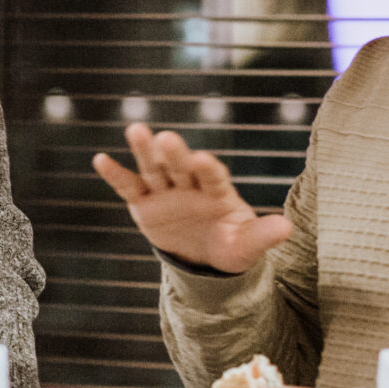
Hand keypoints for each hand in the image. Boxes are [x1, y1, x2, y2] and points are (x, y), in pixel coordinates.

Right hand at [91, 123, 293, 274]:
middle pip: (180, 166)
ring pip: (154, 169)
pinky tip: (100, 159)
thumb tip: (288, 228)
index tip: (202, 160)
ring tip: (135, 129)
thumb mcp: (247, 245)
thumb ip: (262, 235)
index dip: (206, 169)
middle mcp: (190, 185)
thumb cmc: (230, 245)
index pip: (212, 176)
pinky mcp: (144, 204)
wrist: (204, 258)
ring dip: (144, 151)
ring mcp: (166, 192)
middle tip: (166, 137)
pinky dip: (115, 175)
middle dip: (174, 153)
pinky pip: (128, 188)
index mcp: (218, 191)